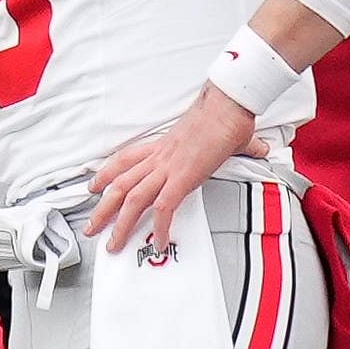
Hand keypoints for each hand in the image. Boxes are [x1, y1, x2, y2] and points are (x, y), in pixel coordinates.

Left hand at [86, 84, 264, 251]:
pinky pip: (164, 207)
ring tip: (114, 244)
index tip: (95, 187)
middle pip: (120, 184)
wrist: (228, 105)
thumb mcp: (218, 132)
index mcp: (162, 146)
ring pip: (133, 199)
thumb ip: (234, 144)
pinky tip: (159, 242)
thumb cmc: (224, 114)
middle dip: (102, 208)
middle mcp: (159, 157)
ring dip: (120, 224)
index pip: (125, 160)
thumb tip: (257, 147)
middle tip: (92, 227)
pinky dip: (159, 227)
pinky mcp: (183, 177)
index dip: (106, 174)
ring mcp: (169, 168)